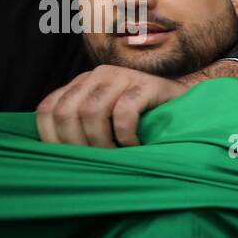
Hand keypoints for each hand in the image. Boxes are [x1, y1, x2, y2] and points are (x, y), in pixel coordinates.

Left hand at [36, 65, 186, 146]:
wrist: (188, 107)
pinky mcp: (146, 84)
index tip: (67, 160)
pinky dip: (125, 135)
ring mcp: (122, 76)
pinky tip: (134, 145)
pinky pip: (123, 113)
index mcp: (81, 84)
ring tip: (115, 156)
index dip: (51, 138)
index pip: (48, 109)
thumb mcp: (106, 122)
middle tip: (95, 162)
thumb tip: (54, 155)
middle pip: (65, 113)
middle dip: (76, 145)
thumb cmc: (144, 122)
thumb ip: (82, 127)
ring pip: (91, 113)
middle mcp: (97, 75)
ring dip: (100, 142)